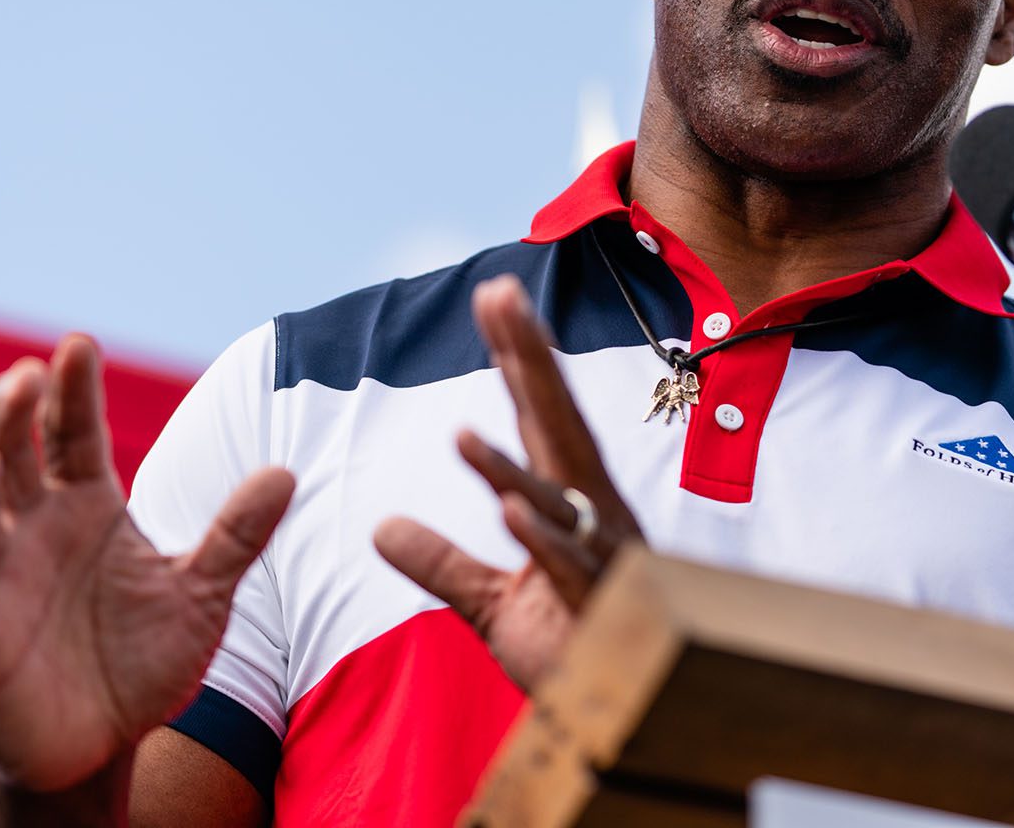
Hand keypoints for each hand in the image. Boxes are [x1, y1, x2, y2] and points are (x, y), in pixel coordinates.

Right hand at [0, 335, 295, 792]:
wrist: (101, 738)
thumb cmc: (144, 654)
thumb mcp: (203, 593)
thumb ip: (237, 535)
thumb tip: (286, 473)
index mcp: (86, 505)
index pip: (74, 433)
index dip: (72, 390)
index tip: (77, 342)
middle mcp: (33, 529)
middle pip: (7, 455)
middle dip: (8, 416)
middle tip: (22, 377)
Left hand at [374, 275, 642, 688]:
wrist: (631, 720)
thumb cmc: (576, 651)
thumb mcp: (492, 607)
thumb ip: (443, 565)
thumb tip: (381, 528)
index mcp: (568, 505)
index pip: (536, 418)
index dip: (516, 356)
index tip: (493, 295)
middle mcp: (591, 516)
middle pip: (555, 427)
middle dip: (528, 360)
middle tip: (500, 294)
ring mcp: (601, 560)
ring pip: (555, 502)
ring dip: (510, 466)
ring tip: (461, 432)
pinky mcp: (602, 611)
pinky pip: (569, 570)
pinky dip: (542, 541)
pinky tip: (508, 513)